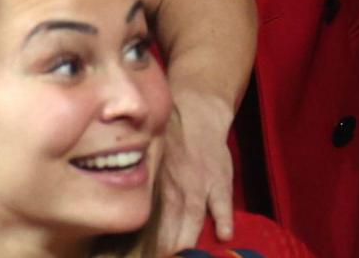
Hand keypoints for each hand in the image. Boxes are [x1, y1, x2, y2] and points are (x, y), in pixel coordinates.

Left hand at [155, 87, 236, 249]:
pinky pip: (223, 202)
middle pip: (172, 227)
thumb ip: (150, 193)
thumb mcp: (153, 164)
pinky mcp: (220, 180)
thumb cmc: (172, 142)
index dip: (153, 246)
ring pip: (193, 218)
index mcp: (159, 189)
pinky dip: (224, 218)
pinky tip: (224, 235)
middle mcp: (177, 190)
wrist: (197, 114)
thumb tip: (133, 218)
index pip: (154, 226)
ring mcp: (200, 185)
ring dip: (189, 240)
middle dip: (169, 249)